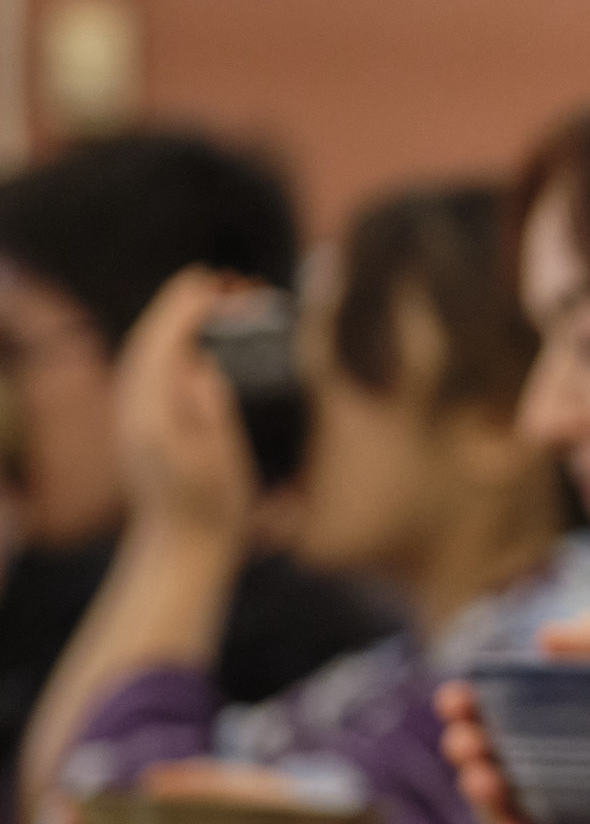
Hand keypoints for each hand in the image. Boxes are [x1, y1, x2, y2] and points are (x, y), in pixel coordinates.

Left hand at [115, 270, 257, 542]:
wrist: (182, 544)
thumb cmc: (212, 505)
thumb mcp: (220, 459)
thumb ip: (208, 410)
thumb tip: (200, 365)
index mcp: (152, 414)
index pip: (163, 342)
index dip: (187, 308)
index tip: (213, 284)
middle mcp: (135, 409)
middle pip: (149, 339)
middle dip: (180, 305)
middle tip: (213, 279)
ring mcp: (134, 416)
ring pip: (145, 352)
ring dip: (174, 320)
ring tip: (207, 300)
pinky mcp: (141, 423)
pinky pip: (149, 368)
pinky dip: (170, 343)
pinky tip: (191, 340)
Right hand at [437, 611, 589, 823]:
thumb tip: (546, 639)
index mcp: (561, 713)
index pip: (498, 711)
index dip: (469, 705)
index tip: (454, 699)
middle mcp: (556, 762)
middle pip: (493, 760)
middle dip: (469, 752)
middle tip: (465, 744)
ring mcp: (571, 806)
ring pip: (511, 809)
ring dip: (488, 798)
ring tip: (485, 780)